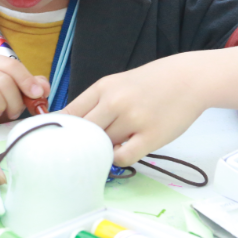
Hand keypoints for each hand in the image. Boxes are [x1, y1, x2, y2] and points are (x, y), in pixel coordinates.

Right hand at [0, 52, 50, 124]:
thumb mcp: (15, 97)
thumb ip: (30, 88)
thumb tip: (43, 88)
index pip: (11, 64)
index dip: (26, 80)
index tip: (38, 94)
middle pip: (2, 78)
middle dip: (14, 99)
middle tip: (15, 112)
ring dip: (1, 106)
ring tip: (1, 114)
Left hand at [62, 44, 237, 166]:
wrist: (188, 79)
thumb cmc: (150, 83)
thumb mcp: (118, 83)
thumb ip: (96, 102)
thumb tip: (71, 125)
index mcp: (103, 88)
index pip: (70, 112)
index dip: (58, 130)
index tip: (50, 142)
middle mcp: (115, 102)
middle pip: (83, 131)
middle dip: (76, 144)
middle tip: (72, 155)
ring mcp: (133, 119)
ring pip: (103, 144)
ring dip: (100, 150)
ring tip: (101, 151)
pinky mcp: (151, 136)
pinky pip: (124, 156)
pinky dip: (117, 159)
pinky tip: (120, 153)